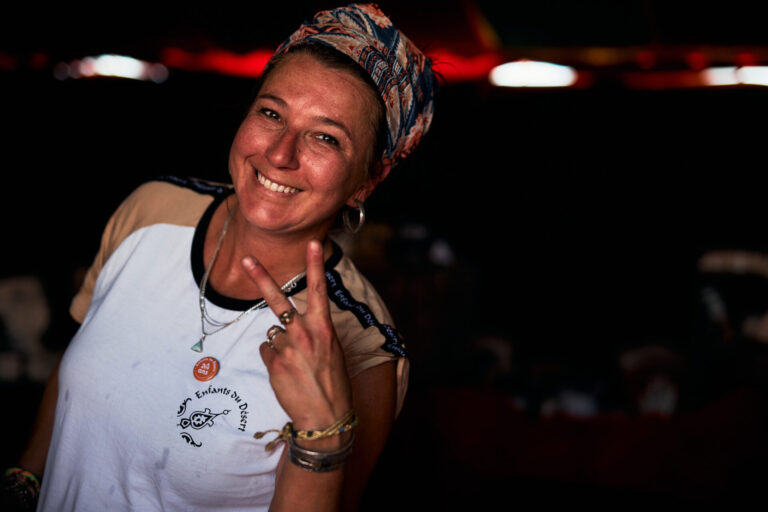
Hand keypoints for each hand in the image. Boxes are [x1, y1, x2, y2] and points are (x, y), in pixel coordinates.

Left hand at [241, 240, 351, 431]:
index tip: (312, 243)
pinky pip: (268, 352)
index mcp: (324, 328)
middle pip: (278, 300)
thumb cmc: (333, 382)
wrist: (326, 416)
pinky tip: (288, 373)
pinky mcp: (273, 363)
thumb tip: (287, 326)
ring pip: (273, 335)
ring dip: (281, 346)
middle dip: (260, 277)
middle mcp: (304, 333)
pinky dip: (275, 360)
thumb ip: (313, 332)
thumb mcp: (332, 351)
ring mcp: (287, 348)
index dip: (315, 264)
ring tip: (297, 365)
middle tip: (247, 258)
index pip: (319, 290)